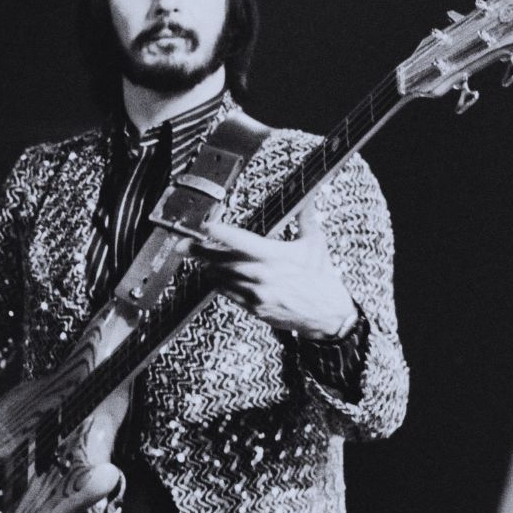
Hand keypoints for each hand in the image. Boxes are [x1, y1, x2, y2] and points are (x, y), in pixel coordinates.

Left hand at [189, 201, 356, 339]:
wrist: (328, 314)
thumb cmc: (321, 278)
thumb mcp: (315, 244)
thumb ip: (306, 219)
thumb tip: (309, 197)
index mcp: (274, 255)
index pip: (239, 240)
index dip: (218, 232)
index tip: (204, 226)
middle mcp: (261, 274)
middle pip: (222, 259)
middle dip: (200, 251)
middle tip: (184, 244)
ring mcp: (256, 293)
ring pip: (222, 277)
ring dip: (208, 267)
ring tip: (196, 258)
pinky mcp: (254, 308)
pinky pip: (229, 294)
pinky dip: (220, 284)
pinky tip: (214, 277)